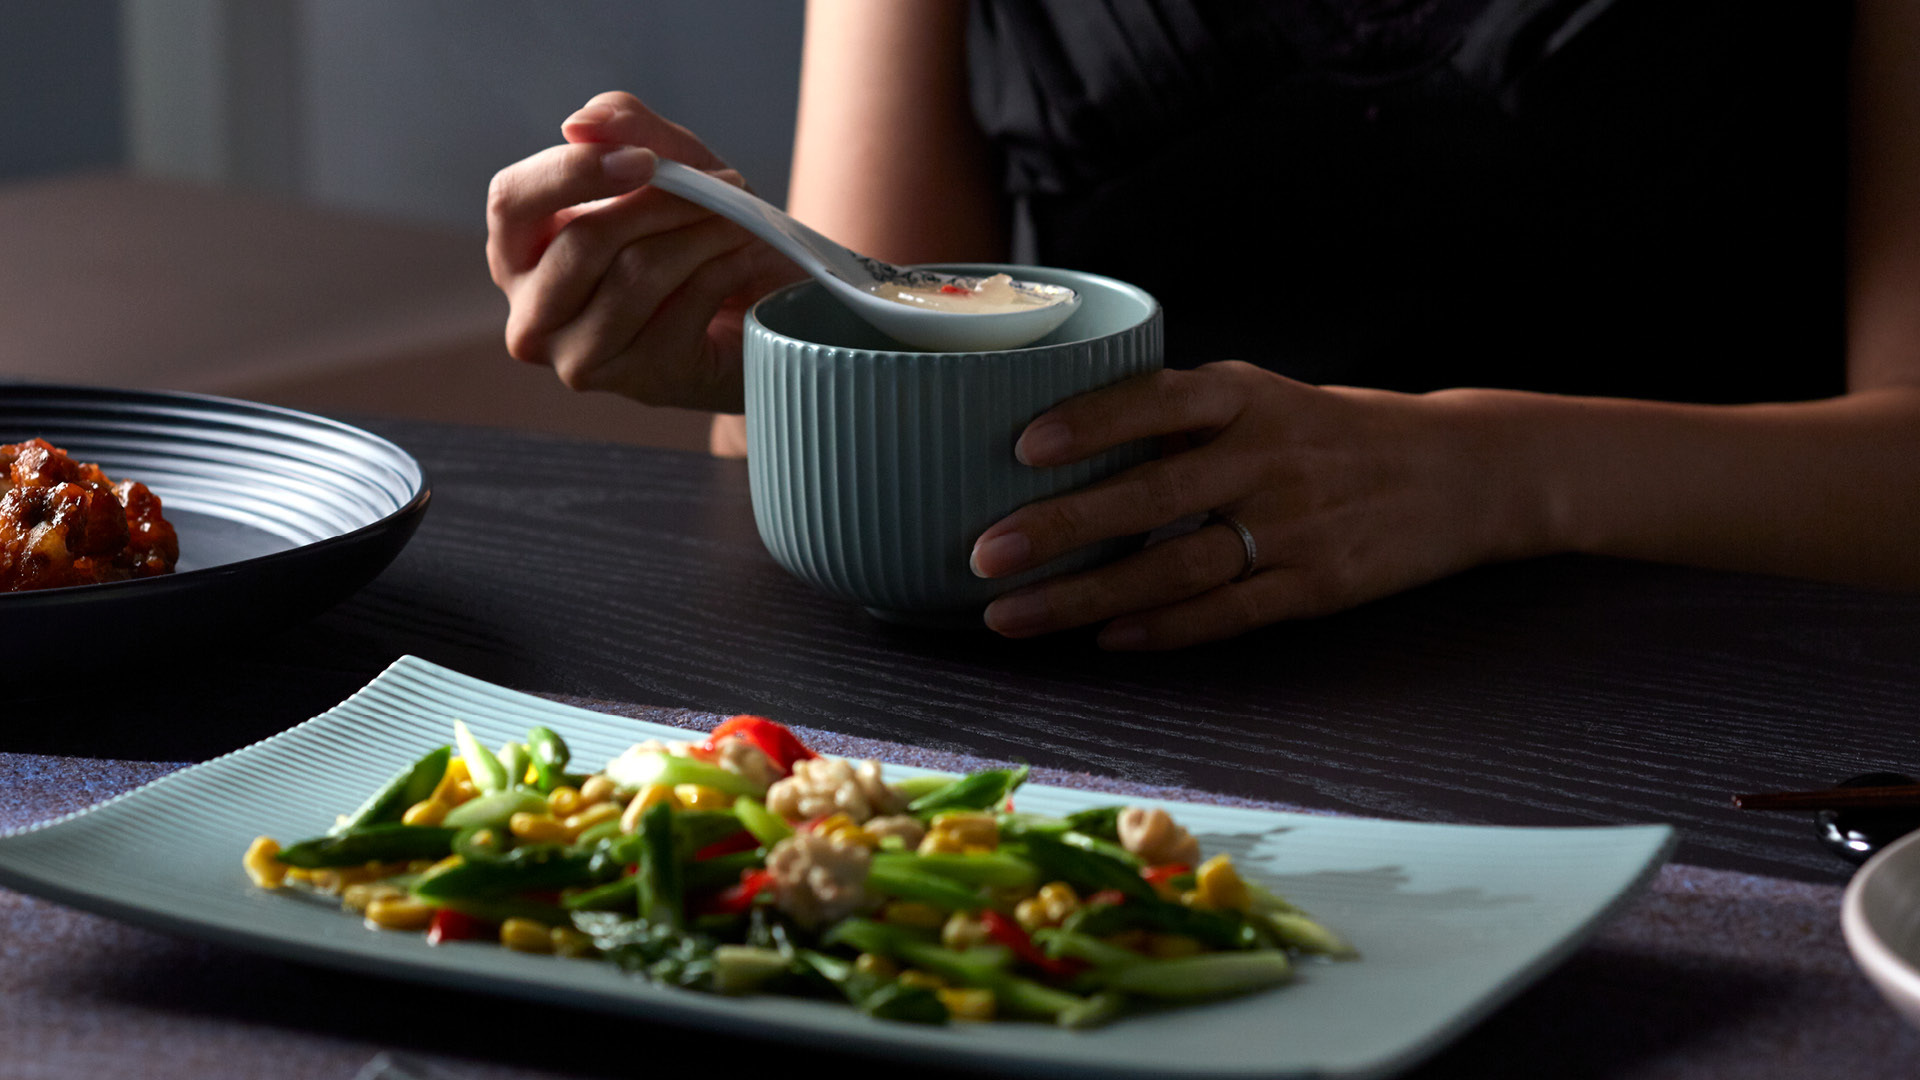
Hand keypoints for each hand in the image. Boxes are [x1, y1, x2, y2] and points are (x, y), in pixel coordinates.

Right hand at [485, 91, 804, 410]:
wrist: (760, 305)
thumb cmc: (697, 233)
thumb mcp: (670, 163)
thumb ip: (625, 128)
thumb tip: (581, 122)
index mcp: (519, 253)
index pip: (512, 201)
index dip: (574, 173)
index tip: (644, 159)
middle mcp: (533, 314)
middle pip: (583, 242)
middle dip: (662, 205)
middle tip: (723, 184)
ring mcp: (580, 358)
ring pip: (635, 276)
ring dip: (702, 235)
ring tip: (739, 221)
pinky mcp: (639, 382)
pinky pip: (682, 307)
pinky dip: (723, 270)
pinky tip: (741, 261)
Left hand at [968, 362, 1530, 648]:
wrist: (1458, 472)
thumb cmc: (1327, 432)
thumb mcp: (1261, 398)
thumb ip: (1176, 419)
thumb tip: (1049, 443)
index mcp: (1245, 397)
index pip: (1157, 402)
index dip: (1091, 423)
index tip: (1021, 447)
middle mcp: (1267, 456)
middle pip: (1149, 497)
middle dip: (1060, 529)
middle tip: (983, 555)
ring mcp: (1295, 526)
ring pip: (1175, 568)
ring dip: (1087, 596)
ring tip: (1013, 615)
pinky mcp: (1318, 587)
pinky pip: (1228, 614)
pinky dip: (1164, 629)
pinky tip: (1105, 639)